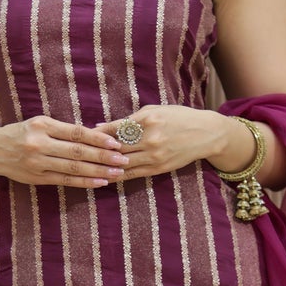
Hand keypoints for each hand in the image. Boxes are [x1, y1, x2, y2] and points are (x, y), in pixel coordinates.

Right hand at [0, 115, 127, 188]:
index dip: (98, 138)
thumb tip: (95, 135)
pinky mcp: (37, 178)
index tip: (116, 142)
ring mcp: (37, 163)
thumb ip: (63, 130)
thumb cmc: (21, 133)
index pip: (76, 132)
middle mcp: (39, 144)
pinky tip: (99, 182)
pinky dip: (84, 182)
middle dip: (103, 156)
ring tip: (117, 172)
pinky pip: (65, 180)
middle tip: (123, 159)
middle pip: (78, 151)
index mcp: (42, 125)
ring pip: (73, 168)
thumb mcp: (39, 123)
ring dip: (98, 171)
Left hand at [87, 105, 226, 181]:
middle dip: (97, 151)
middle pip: (116, 147)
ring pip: (122, 163)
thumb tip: (101, 127)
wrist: (206, 134)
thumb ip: (128, 120)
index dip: (97, 134)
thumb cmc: (178, 117)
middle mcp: (150, 138)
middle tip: (79, 154)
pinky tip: (104, 175)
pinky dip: (117, 175)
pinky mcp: (159, 168)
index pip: (115, 128)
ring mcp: (155, 155)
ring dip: (104, 166)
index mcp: (147, 119)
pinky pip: (133, 173)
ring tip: (87, 167)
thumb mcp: (154, 110)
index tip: (83, 136)